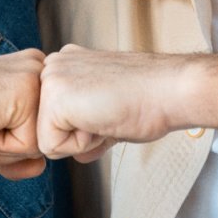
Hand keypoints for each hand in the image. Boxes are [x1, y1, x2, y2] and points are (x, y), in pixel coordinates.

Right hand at [0, 49, 47, 180]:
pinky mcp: (28, 91)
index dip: (4, 143)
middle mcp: (37, 68)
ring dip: (1, 149)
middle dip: (4, 148)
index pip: (38, 129)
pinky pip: (30, 146)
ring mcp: (35, 77)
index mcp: (28, 71)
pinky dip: (1, 147)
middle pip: (42, 137)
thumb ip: (16, 157)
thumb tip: (41, 168)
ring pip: (39, 145)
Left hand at [36, 45, 217, 161]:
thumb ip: (85, 126)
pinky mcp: (54, 100)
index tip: (112, 109)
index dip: (84, 128)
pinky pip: (52, 147)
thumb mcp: (107, 110)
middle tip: (110, 113)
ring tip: (107, 116)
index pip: (54, 117)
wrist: (170, 91)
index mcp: (65, 64)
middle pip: (47, 128)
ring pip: (48, 139)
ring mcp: (51, 80)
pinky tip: (103, 120)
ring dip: (80, 140)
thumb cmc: (150, 99)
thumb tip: (78, 153)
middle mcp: (53, 66)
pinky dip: (81, 146)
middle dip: (79, 135)